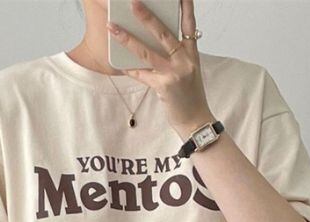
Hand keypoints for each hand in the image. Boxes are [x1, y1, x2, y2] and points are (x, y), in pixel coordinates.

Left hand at [108, 0, 211, 140]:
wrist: (196, 121)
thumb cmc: (190, 96)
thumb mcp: (188, 70)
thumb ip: (176, 55)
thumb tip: (153, 41)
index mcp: (192, 54)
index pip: (189, 24)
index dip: (186, 7)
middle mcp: (184, 60)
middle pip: (163, 33)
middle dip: (147, 17)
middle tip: (133, 3)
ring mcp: (174, 73)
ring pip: (147, 52)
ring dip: (128, 39)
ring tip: (113, 27)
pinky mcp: (164, 87)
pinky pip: (142, 75)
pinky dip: (130, 69)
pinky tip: (119, 63)